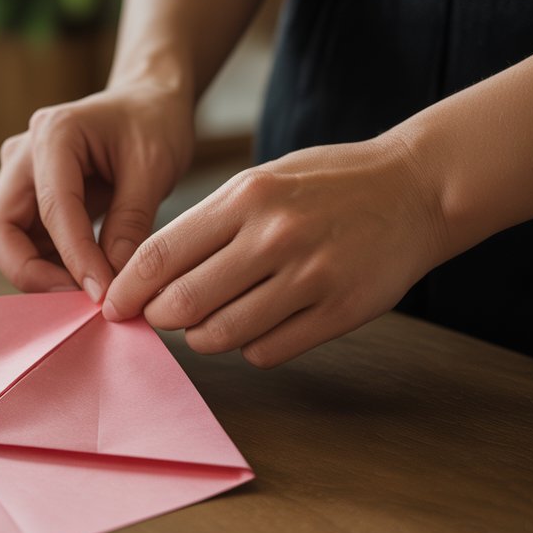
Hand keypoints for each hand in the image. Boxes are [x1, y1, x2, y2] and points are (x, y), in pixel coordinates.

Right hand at [0, 82, 195, 300]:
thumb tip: (113, 284)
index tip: (103, 295)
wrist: (147, 102)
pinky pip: (27, 243)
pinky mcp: (28, 200)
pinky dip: (52, 268)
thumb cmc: (153, 123)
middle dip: (33, 274)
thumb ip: (130, 223)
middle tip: (80, 302)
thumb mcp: (154, 167)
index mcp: (53, 134)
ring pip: (8, 243)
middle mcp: (22, 156)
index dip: (74, 258)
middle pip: (0, 231)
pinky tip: (88, 279)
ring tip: (91, 293)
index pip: (52, 209)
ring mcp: (19, 179)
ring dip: (43, 275)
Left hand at [102, 135, 449, 366]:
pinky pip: (266, 351)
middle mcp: (275, 237)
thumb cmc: (325, 186)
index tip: (115, 305)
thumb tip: (145, 277)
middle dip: (159, 318)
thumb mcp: (261, 182)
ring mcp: (310, 277)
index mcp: (247, 198)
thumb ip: (206, 225)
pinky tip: (257, 325)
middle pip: (183, 303)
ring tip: (208, 322)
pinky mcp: (339, 312)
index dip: (128, 288)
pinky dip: (249, 346)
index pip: (161, 255)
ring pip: (221, 336)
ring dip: (202, 337)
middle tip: (159, 317)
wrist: (416, 189)